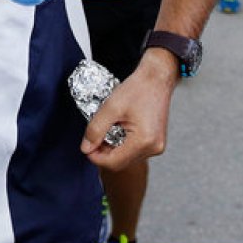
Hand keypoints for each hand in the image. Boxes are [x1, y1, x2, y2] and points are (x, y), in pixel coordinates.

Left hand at [81, 49, 177, 170]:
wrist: (156, 79)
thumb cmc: (137, 89)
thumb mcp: (110, 108)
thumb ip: (95, 130)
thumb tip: (85, 148)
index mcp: (143, 141)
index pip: (114, 163)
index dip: (95, 157)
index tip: (85, 147)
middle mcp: (153, 148)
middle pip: (120, 163)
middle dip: (103, 153)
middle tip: (92, 138)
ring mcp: (157, 146)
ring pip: (127, 158)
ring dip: (112, 149)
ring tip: (105, 131)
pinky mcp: (156, 142)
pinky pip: (135, 151)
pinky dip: (122, 145)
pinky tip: (116, 131)